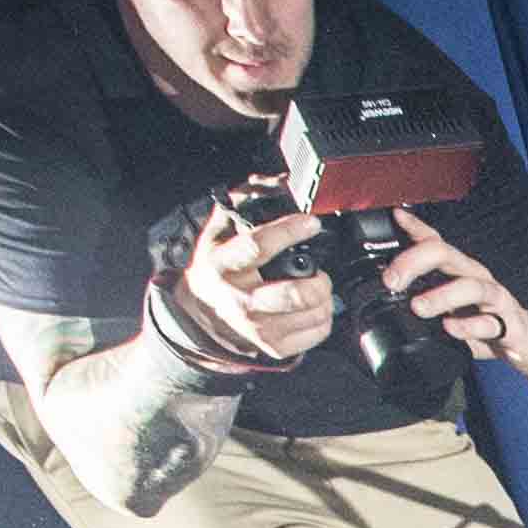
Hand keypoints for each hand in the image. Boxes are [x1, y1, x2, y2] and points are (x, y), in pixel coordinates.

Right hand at [178, 201, 334, 361]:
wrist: (202, 310)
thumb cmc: (218, 265)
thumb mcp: (220, 230)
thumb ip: (246, 202)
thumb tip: (281, 182)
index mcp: (224, 264)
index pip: (258, 247)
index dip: (289, 232)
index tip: (311, 223)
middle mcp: (240, 299)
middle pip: (293, 294)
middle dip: (319, 280)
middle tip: (320, 271)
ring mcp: (257, 327)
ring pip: (309, 314)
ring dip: (325, 298)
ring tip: (320, 286)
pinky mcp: (273, 346)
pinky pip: (315, 334)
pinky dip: (325, 318)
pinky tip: (316, 307)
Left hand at [382, 208, 527, 372]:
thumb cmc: (485, 321)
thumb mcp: (451, 305)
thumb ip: (424, 294)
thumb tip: (387, 287)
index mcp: (459, 271)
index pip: (435, 241)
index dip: (414, 227)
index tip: (394, 220)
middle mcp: (476, 277)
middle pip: (446, 255)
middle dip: (415, 262)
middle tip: (391, 281)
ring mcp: (495, 300)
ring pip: (470, 286)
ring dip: (442, 295)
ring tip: (418, 307)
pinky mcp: (509, 325)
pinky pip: (490, 323)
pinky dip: (469, 326)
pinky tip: (451, 328)